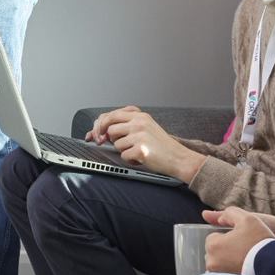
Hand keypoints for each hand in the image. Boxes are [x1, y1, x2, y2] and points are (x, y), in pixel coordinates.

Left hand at [87, 105, 202, 182]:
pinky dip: (130, 160)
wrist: (178, 157)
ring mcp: (140, 136)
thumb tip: (101, 131)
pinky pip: (124, 156)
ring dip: (123, 150)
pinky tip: (141, 158)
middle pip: (110, 128)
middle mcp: (139, 123)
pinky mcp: (141, 149)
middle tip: (109, 143)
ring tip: (136, 150)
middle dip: (107, 138)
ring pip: (116, 143)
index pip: (112, 114)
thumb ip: (127, 125)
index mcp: (140, 116)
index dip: (100, 124)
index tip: (96, 132)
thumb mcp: (146, 127)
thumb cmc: (161, 145)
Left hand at [201, 207, 274, 274]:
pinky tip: (247, 269)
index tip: (241, 238)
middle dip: (227, 249)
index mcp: (212, 246)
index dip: (228, 236)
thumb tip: (212, 217)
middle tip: (245, 248)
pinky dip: (234, 272)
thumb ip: (229, 213)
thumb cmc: (260, 240)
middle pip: (216, 252)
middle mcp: (211, 263)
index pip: (214, 237)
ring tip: (247, 259)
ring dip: (230, 261)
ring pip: (221, 264)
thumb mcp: (247, 218)